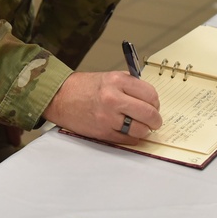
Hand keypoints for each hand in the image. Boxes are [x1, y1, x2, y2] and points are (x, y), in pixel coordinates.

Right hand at [42, 72, 162, 143]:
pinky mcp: (103, 132)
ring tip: (140, 126)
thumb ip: (130, 86)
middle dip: (155, 120)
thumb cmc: (85, 87)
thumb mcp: (109, 77)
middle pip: (149, 113)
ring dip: (144, 130)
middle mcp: (113, 98)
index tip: (154, 105)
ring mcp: (108, 117)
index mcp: (117, 81)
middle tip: (154, 121)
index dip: (156, 102)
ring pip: (140, 130)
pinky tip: (128, 132)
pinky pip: (129, 140)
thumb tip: (151, 100)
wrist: (60, 97)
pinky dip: (133, 138)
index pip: (150, 94)